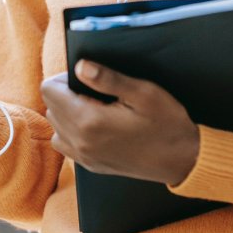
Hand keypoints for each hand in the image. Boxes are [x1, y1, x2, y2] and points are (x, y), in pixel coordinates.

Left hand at [40, 61, 199, 186]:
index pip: (49, 91)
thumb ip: (108, 78)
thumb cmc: (167, 123)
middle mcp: (80, 142)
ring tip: (95, 106)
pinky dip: (73, 131)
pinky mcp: (91, 166)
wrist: (183, 159)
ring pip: (56, 127)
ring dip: (67, 113)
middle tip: (95, 90)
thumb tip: (80, 66)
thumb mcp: (143, 92)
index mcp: (89, 121)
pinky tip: (96, 124)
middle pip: (50, 108)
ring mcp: (85, 158)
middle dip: (65, 93)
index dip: (64, 77)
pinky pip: (66, 144)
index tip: (86, 76)